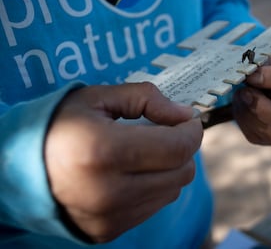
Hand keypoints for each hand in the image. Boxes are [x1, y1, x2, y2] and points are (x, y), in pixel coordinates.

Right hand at [44, 83, 202, 242]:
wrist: (19, 169)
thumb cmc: (58, 127)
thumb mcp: (96, 98)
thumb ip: (145, 98)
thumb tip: (183, 114)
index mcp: (102, 152)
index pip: (176, 147)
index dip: (192, 131)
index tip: (188, 120)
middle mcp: (108, 192)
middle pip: (181, 172)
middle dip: (182, 147)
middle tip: (167, 131)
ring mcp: (110, 217)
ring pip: (172, 190)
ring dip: (169, 167)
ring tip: (145, 151)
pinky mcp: (109, 230)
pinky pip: (154, 206)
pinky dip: (155, 185)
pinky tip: (134, 171)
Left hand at [232, 56, 270, 144]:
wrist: (268, 89)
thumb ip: (265, 66)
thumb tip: (249, 74)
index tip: (253, 75)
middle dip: (266, 109)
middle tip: (245, 92)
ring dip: (251, 114)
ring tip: (241, 94)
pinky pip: (258, 136)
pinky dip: (245, 119)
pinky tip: (243, 105)